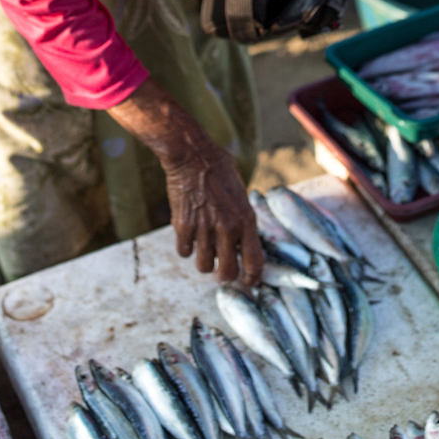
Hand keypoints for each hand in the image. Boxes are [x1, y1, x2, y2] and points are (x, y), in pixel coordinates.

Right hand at [164, 142, 263, 284]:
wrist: (192, 156)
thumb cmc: (219, 169)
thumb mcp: (241, 193)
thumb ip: (242, 217)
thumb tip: (242, 239)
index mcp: (246, 219)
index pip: (255, 261)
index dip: (252, 278)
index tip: (248, 282)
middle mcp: (227, 228)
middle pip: (227, 272)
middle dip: (225, 276)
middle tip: (221, 272)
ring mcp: (204, 229)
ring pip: (203, 266)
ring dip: (204, 261)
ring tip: (203, 249)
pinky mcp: (183, 226)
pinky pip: (184, 252)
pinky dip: (186, 248)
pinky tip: (188, 236)